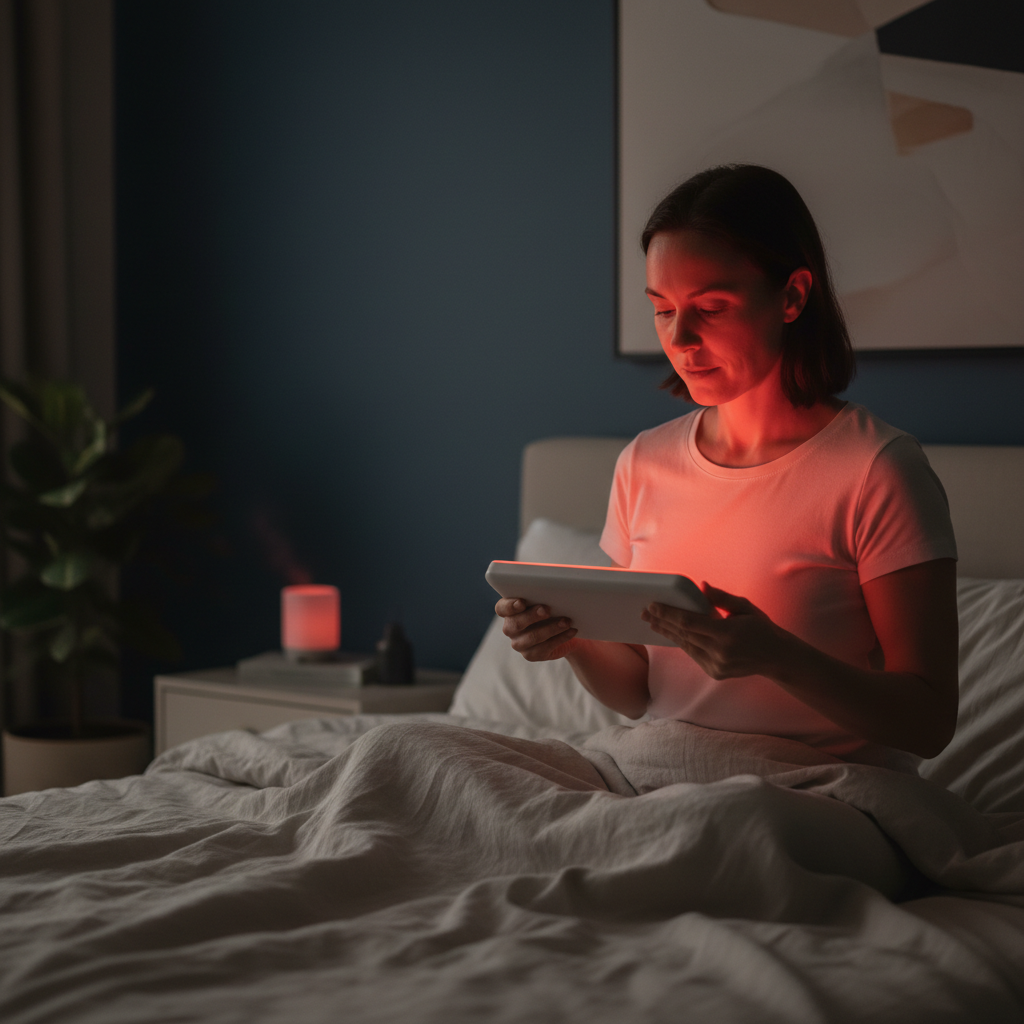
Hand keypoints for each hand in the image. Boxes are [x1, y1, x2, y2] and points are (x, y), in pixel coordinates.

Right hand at [495, 597, 578, 661]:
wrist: (566, 628)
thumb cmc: (554, 606)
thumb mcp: (548, 597)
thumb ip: (544, 591)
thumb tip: (555, 582)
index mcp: (509, 610)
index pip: (501, 608)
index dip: (509, 606)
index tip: (522, 602)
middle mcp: (510, 627)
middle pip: (514, 624)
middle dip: (532, 616)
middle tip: (547, 609)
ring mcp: (519, 643)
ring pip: (531, 638)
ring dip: (550, 628)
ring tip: (566, 621)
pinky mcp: (531, 654)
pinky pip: (543, 649)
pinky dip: (559, 639)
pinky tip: (570, 631)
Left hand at [641, 583, 787, 679]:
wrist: (777, 658)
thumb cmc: (761, 627)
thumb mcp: (745, 607)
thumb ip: (721, 598)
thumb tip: (701, 586)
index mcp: (727, 634)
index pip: (689, 622)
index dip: (668, 613)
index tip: (653, 605)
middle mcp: (719, 652)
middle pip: (683, 634)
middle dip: (662, 622)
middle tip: (644, 612)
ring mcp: (717, 665)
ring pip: (685, 646)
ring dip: (668, 633)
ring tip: (652, 623)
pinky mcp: (715, 673)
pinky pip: (693, 654)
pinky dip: (682, 643)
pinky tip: (671, 634)